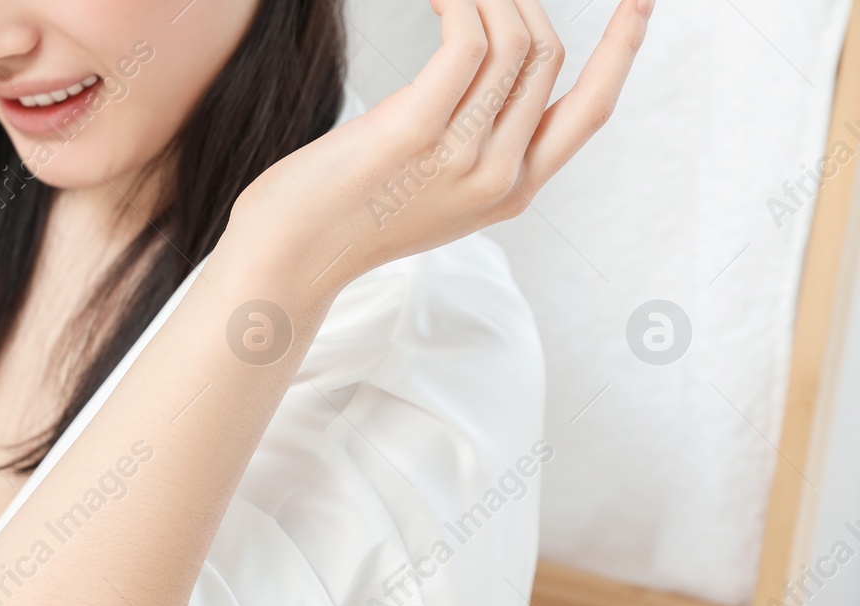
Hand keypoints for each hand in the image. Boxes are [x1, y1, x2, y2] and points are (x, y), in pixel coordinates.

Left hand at [229, 0, 650, 294]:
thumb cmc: (341, 217)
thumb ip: (469, 150)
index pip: (591, 110)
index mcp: (510, 193)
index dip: (623, 50)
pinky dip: (460, 2)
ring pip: (514, 42)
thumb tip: (481, 77)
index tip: (638, 3)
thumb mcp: (426, 193)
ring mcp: (462, 156)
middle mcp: (498, 177)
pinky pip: (466, 39)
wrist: (288, 258)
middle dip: (524, 4)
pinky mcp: (417, 131)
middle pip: (549, 58)